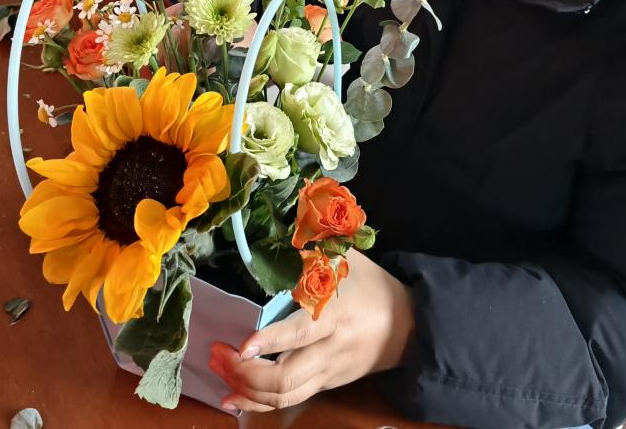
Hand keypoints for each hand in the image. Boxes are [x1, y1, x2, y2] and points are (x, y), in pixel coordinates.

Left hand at [209, 250, 413, 412]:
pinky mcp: (324, 386)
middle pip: (287, 377)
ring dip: (246, 389)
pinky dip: (257, 403)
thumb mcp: (346, 258)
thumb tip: (278, 221)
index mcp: (337, 315)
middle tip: (217, 351)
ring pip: (284, 396)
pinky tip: (232, 397)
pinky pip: (288, 401)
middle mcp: (331, 350)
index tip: (243, 344)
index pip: (302, 334)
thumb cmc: (370, 286)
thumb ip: (312, 243)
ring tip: (218, 369)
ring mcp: (327, 374)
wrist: (408, 326)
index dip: (271, 341)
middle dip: (245, 371)